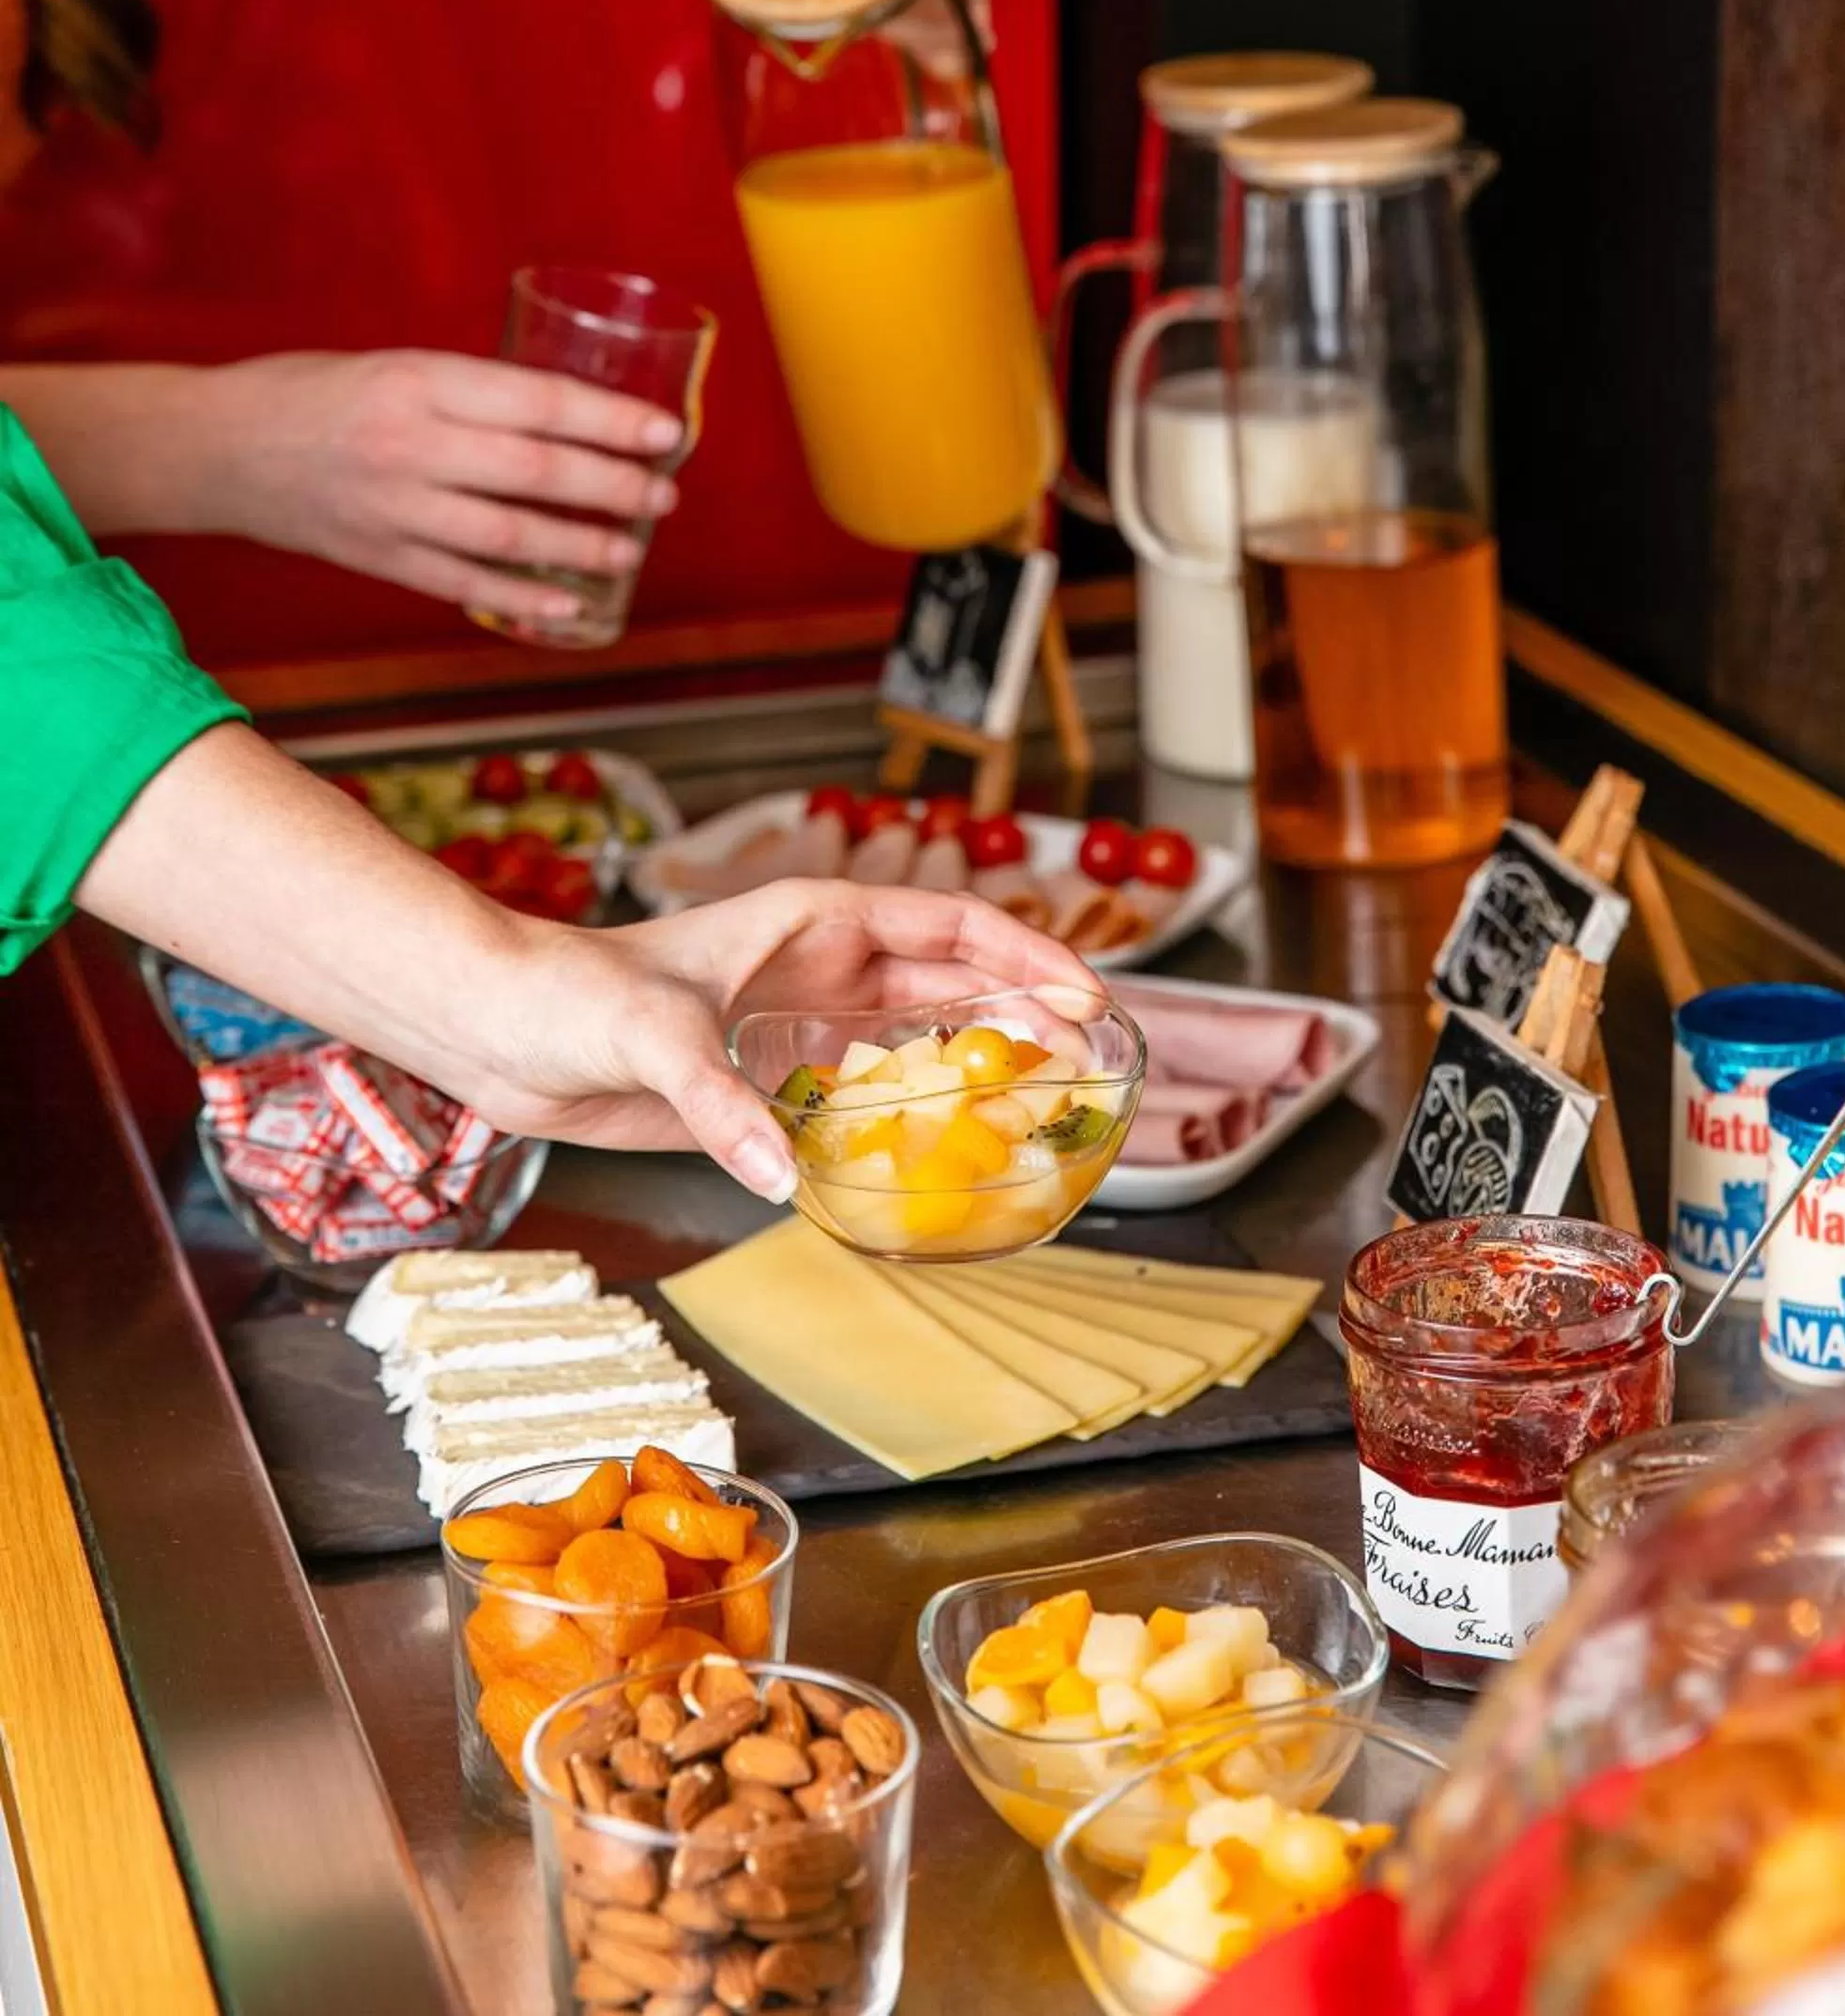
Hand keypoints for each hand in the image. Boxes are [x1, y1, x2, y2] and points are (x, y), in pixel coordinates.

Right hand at [203, 349, 682, 624]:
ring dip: (579, 545)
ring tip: (629, 547)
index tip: (666, 432)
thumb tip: (572, 417)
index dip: (610, 420)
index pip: (538, 402)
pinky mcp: (377, 556)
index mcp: (421, 381)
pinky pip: (463, 583)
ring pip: (507, 534)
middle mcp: (409, 444)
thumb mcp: (401, 366)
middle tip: (663, 495)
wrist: (220, 446)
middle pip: (534, 472)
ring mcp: (393, 507)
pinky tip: (569, 605)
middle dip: (612, 485)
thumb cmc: (319, 392)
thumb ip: (474, 394)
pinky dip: (522, 598)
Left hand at [472, 880, 1104, 1194]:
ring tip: (1043, 1100)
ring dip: (980, 1061)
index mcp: (812, 922)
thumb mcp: (651, 1036)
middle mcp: (819, 969)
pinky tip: (946, 1151)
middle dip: (1025, 1011)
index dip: (1023, 957)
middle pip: (952, 981)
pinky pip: (864, 1097)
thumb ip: (722, 1106)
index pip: (948, 927)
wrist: (500, 1030)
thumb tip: (784, 1175)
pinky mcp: (768, 1084)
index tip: (1083, 994)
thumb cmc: (568, 994)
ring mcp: (799, 1026)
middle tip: (1090, 1060)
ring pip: (919, 1037)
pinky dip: (914, 1117)